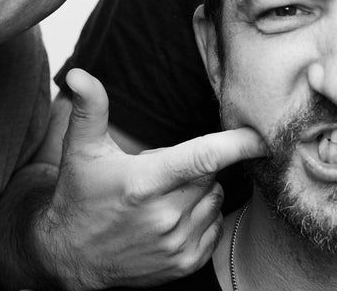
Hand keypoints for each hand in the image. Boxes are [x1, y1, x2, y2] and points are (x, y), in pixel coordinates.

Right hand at [39, 69, 265, 289]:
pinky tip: (173, 217)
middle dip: (196, 165)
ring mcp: (177, 243)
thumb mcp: (81, 150)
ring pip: (216, 198)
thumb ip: (90, 108)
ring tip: (163, 196)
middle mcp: (165, 216)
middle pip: (211, 174)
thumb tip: (79, 73)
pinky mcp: (185, 263)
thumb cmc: (80, 197)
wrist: (71, 257)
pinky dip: (202, 217)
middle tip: (163, 172)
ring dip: (200, 191)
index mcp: (144, 183)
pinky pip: (215, 225)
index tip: (265, 134)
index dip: (240, 143)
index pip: (205, 157)